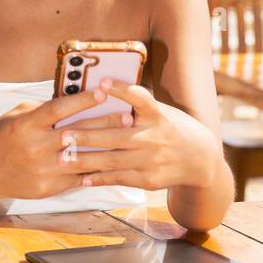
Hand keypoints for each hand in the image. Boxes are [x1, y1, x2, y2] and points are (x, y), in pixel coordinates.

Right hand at [0, 83, 134, 203]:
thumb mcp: (15, 116)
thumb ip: (42, 109)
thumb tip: (72, 98)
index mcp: (25, 125)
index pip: (59, 109)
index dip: (83, 100)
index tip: (104, 91)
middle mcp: (34, 148)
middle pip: (76, 133)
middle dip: (105, 124)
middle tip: (128, 117)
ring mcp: (42, 170)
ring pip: (81, 158)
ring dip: (106, 149)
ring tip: (126, 140)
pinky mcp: (47, 188)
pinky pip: (76, 177)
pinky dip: (94, 169)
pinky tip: (112, 162)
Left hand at [58, 79, 219, 192]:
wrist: (201, 160)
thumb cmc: (173, 129)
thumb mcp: (162, 112)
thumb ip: (138, 106)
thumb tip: (103, 90)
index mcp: (158, 115)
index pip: (141, 98)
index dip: (123, 90)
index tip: (103, 83)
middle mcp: (155, 137)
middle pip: (116, 136)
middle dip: (87, 136)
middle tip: (62, 134)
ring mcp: (151, 160)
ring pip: (112, 160)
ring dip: (85, 160)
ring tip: (62, 158)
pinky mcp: (148, 179)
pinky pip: (119, 178)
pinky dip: (99, 178)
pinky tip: (81, 178)